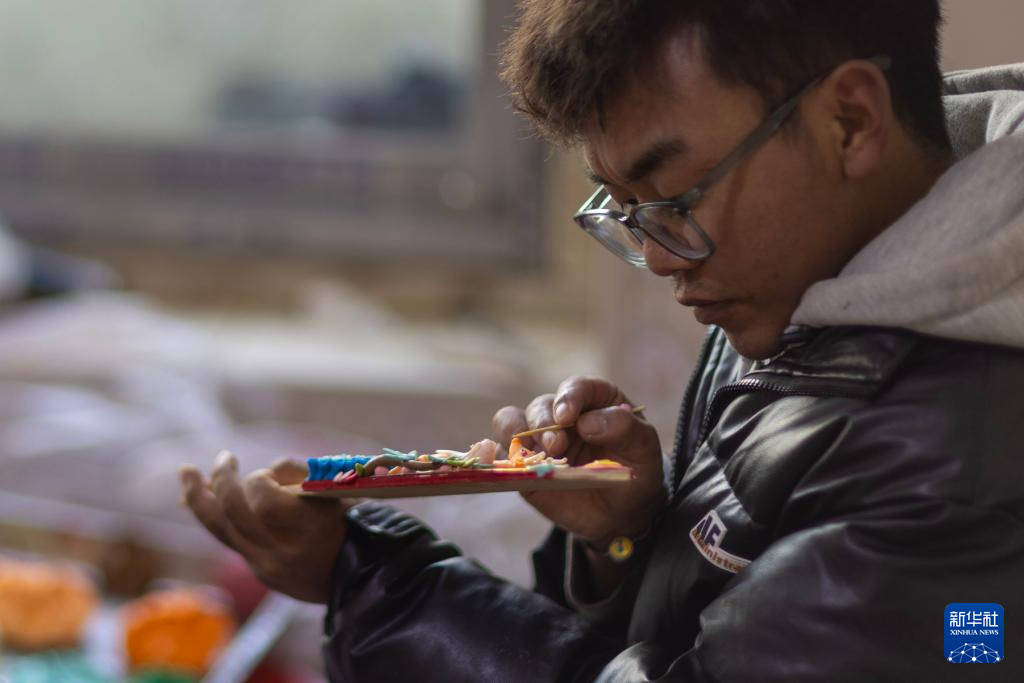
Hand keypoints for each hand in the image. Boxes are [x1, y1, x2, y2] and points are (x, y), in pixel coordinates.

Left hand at [180, 451, 350, 603]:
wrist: (354, 575)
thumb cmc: (349, 522)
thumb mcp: (337, 492)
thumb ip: (301, 475)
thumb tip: (268, 470)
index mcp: (308, 527)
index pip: (262, 498)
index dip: (262, 479)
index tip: (272, 475)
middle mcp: (282, 549)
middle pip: (235, 510)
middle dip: (224, 479)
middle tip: (224, 459)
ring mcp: (265, 563)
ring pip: (219, 527)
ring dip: (200, 495)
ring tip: (187, 472)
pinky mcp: (257, 567)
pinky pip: (223, 537)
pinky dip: (207, 512)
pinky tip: (192, 495)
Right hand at [493, 377, 664, 545]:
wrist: (622, 514)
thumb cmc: (636, 473)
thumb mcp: (644, 448)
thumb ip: (623, 428)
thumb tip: (586, 423)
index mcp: (594, 401)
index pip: (576, 387)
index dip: (569, 397)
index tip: (567, 417)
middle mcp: (562, 415)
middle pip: (541, 406)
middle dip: (543, 423)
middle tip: (557, 446)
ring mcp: (540, 439)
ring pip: (511, 420)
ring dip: (516, 433)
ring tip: (533, 454)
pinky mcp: (523, 465)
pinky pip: (503, 453)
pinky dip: (498, 454)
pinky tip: (509, 463)